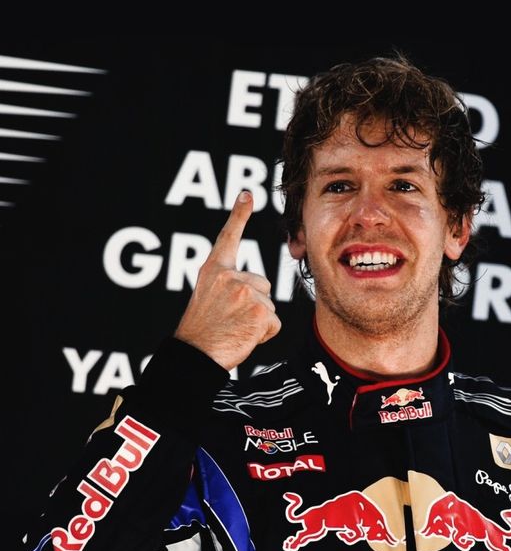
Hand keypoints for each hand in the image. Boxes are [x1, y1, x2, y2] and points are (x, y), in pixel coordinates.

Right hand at [174, 191, 281, 368]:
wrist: (194, 356)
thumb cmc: (202, 333)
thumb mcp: (208, 298)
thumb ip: (228, 285)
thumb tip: (256, 287)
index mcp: (214, 271)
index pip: (228, 237)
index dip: (238, 215)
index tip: (247, 194)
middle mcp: (230, 276)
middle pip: (263, 284)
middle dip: (254, 304)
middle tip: (230, 320)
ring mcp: (246, 292)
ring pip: (269, 305)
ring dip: (257, 321)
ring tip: (234, 330)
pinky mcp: (260, 311)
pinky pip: (274, 323)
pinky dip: (264, 335)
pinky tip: (243, 337)